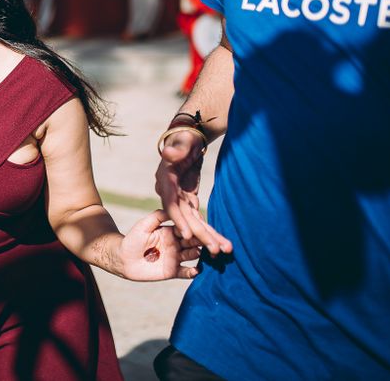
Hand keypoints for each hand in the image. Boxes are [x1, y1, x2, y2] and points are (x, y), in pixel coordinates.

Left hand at [115, 210, 200, 280]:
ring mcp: (176, 257)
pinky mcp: (172, 271)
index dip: (198, 228)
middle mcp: (177, 244)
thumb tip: (172, 208)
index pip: (188, 229)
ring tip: (206, 254)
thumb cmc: (132, 239)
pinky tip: (196, 270)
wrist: (123, 259)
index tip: (207, 228)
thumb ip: (158, 216)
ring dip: (200, 255)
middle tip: (216, 244)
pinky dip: (192, 272)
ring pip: (193, 256)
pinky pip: (185, 272)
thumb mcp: (144, 225)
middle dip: (206, 242)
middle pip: (194, 242)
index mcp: (172, 231)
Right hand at [155, 130, 231, 254]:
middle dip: (198, 235)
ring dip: (207, 237)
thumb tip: (168, 153)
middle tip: (214, 250)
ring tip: (223, 251)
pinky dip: (208, 230)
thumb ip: (176, 148)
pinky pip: (198, 218)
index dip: (177, 219)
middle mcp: (171, 193)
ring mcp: (179, 198)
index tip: (186, 234)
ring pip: (192, 221)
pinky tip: (220, 242)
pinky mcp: (188, 200)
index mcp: (166, 181)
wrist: (187, 138)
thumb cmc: (184, 138)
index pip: (170, 203)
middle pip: (184, 217)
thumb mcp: (182, 141)